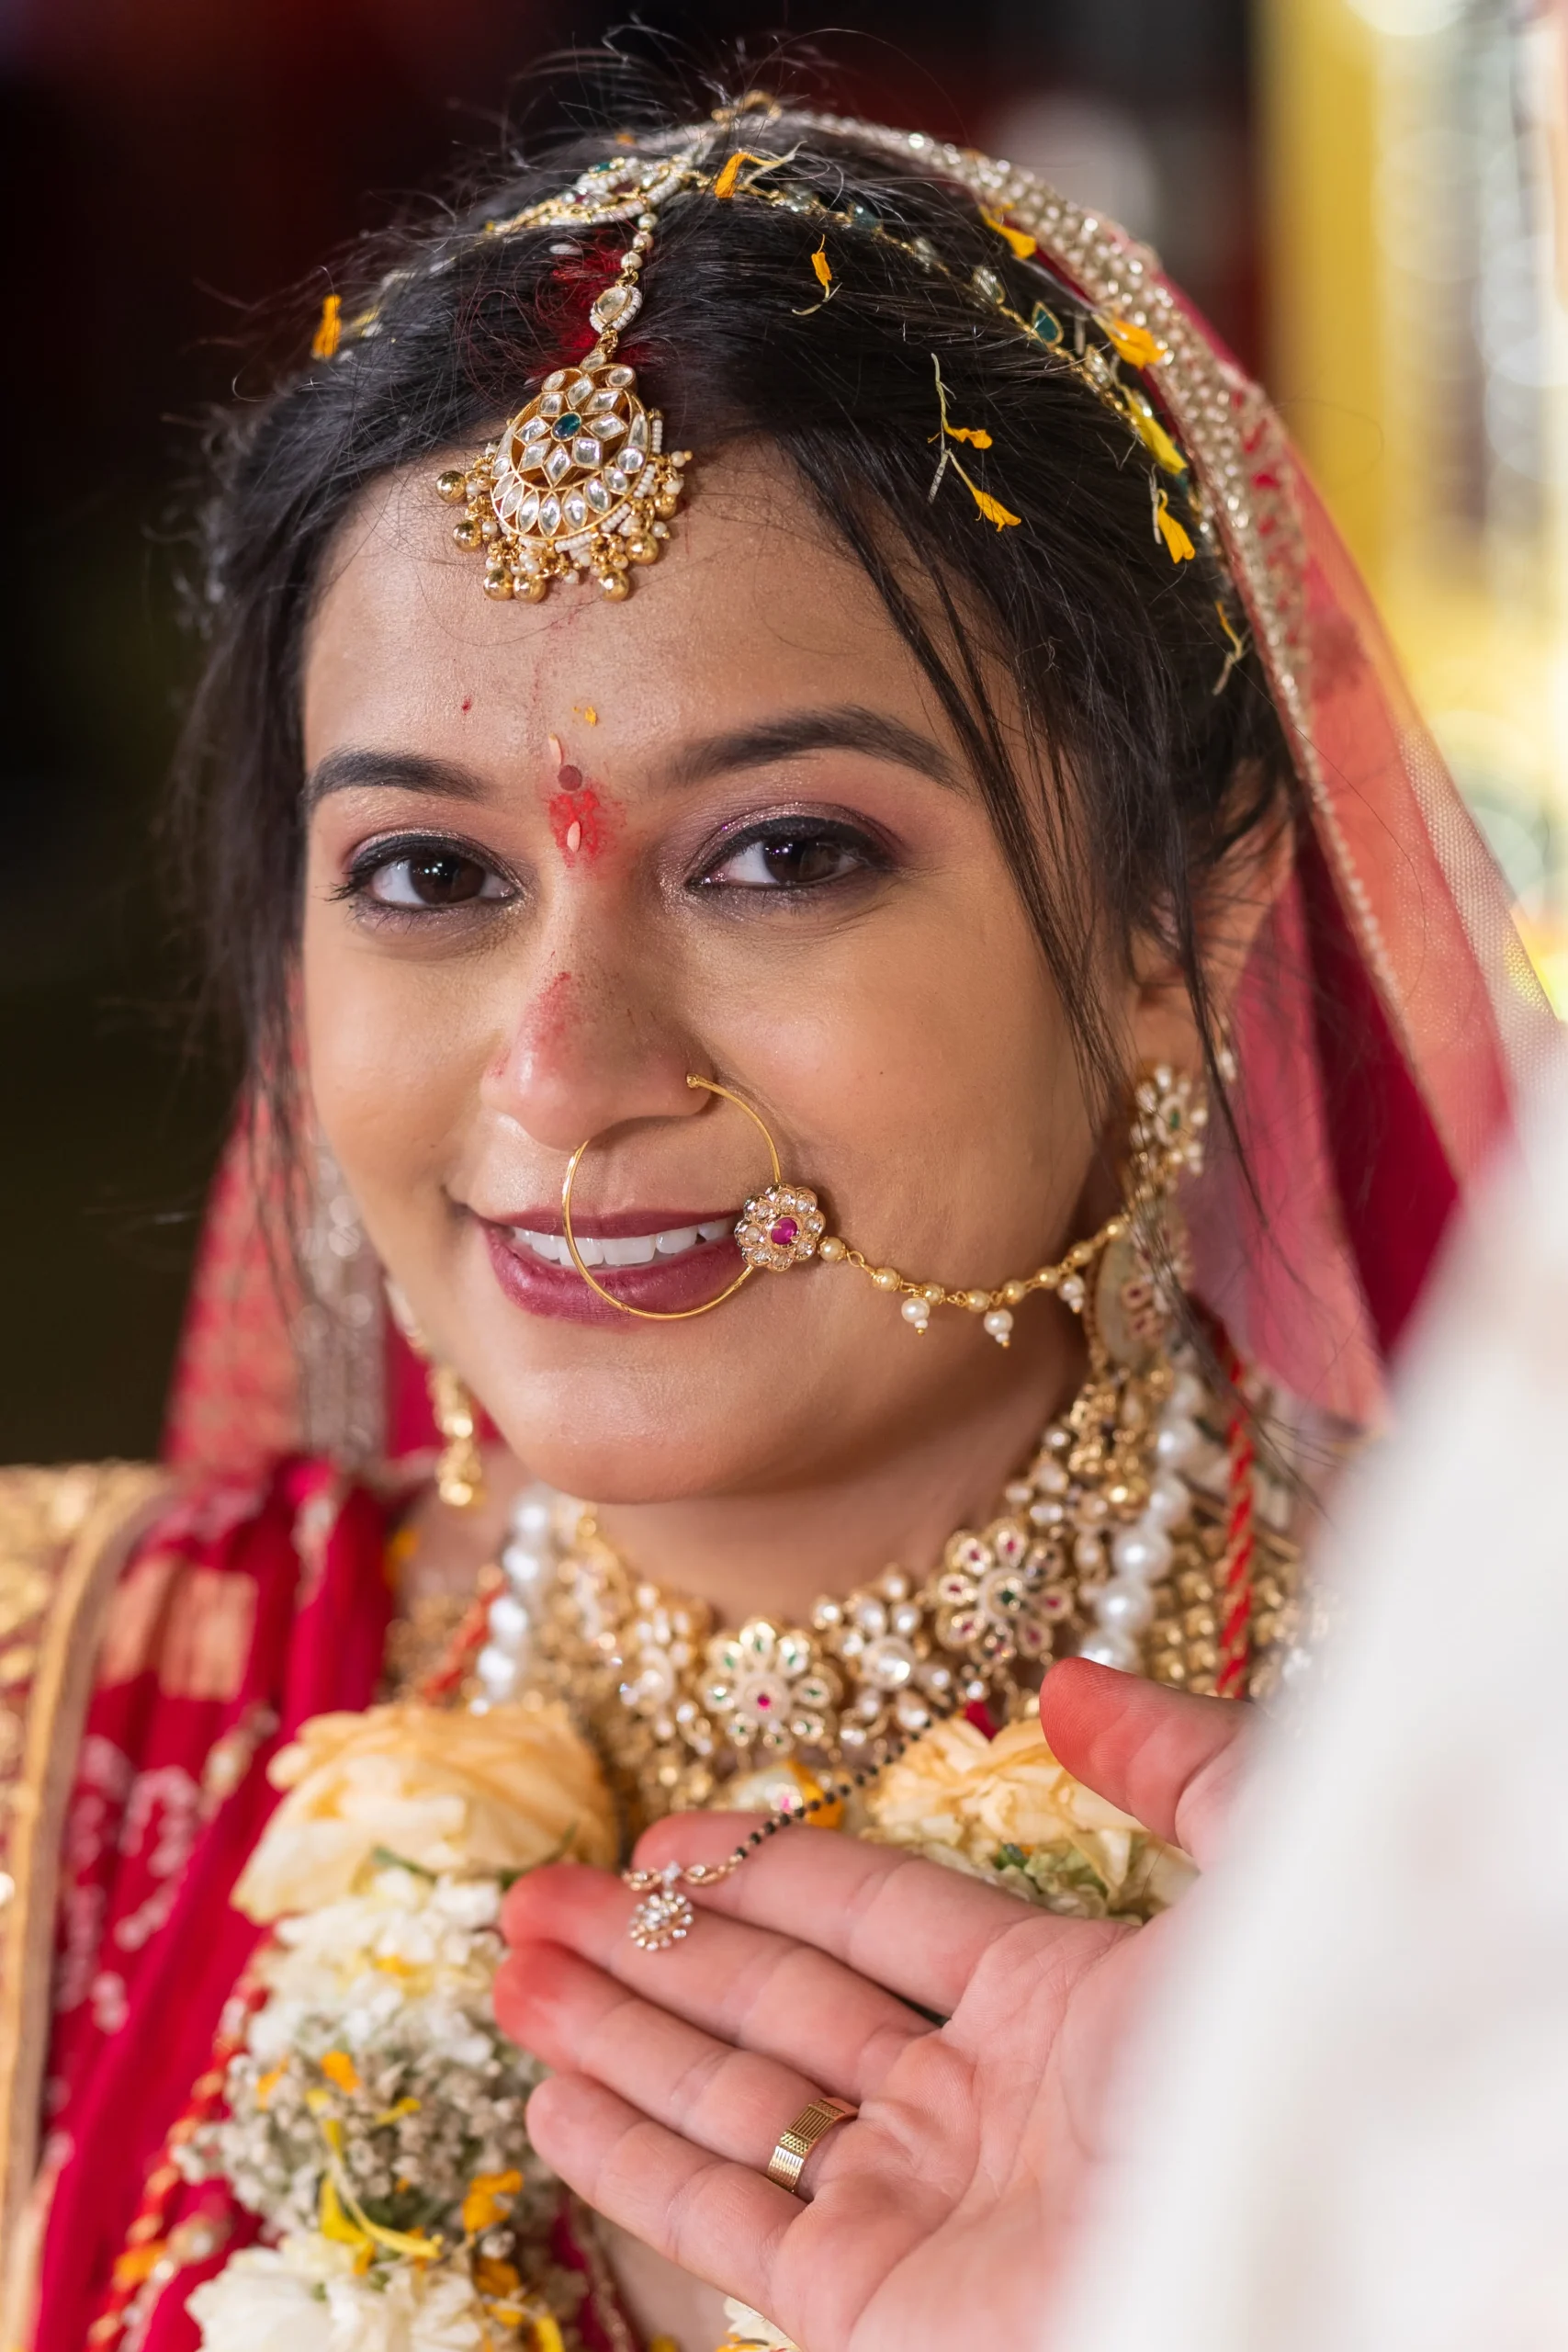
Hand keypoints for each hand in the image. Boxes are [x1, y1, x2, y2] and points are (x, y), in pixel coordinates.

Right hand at [495, 1660, 1249, 2351]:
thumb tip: (1069, 1685)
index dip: (764, 1867)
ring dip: (618, 2036)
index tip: (660, 1836)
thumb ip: (1186, 1773)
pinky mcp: (877, 2307)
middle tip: (539, 1898)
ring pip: (735, 2101)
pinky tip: (556, 2098)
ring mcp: (922, 2206)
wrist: (1307, 2270)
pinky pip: (733, 2219)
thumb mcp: (1274, 1877)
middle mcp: (978, 2103)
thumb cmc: (1303, 2072)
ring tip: (511, 1975)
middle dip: (653, 1946)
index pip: (876, 1916)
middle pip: (779, 2002)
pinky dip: (637, 2160)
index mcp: (1065, 2005)